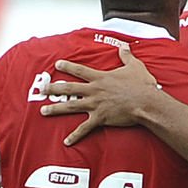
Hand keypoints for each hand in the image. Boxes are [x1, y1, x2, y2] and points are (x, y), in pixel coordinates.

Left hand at [40, 45, 160, 144]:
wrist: (146, 102)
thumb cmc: (141, 85)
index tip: (56, 65)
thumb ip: (126, 56)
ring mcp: (95, 105)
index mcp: (100, 78)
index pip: (79, 70)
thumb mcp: (135, 66)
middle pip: (69, 89)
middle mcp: (94, 90)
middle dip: (53, 88)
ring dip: (55, 109)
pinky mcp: (100, 118)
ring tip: (43, 111)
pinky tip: (66, 141)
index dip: (67, 67)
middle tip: (41, 89)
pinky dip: (75, 136)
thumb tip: (124, 46)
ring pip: (71, 107)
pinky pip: (84, 129)